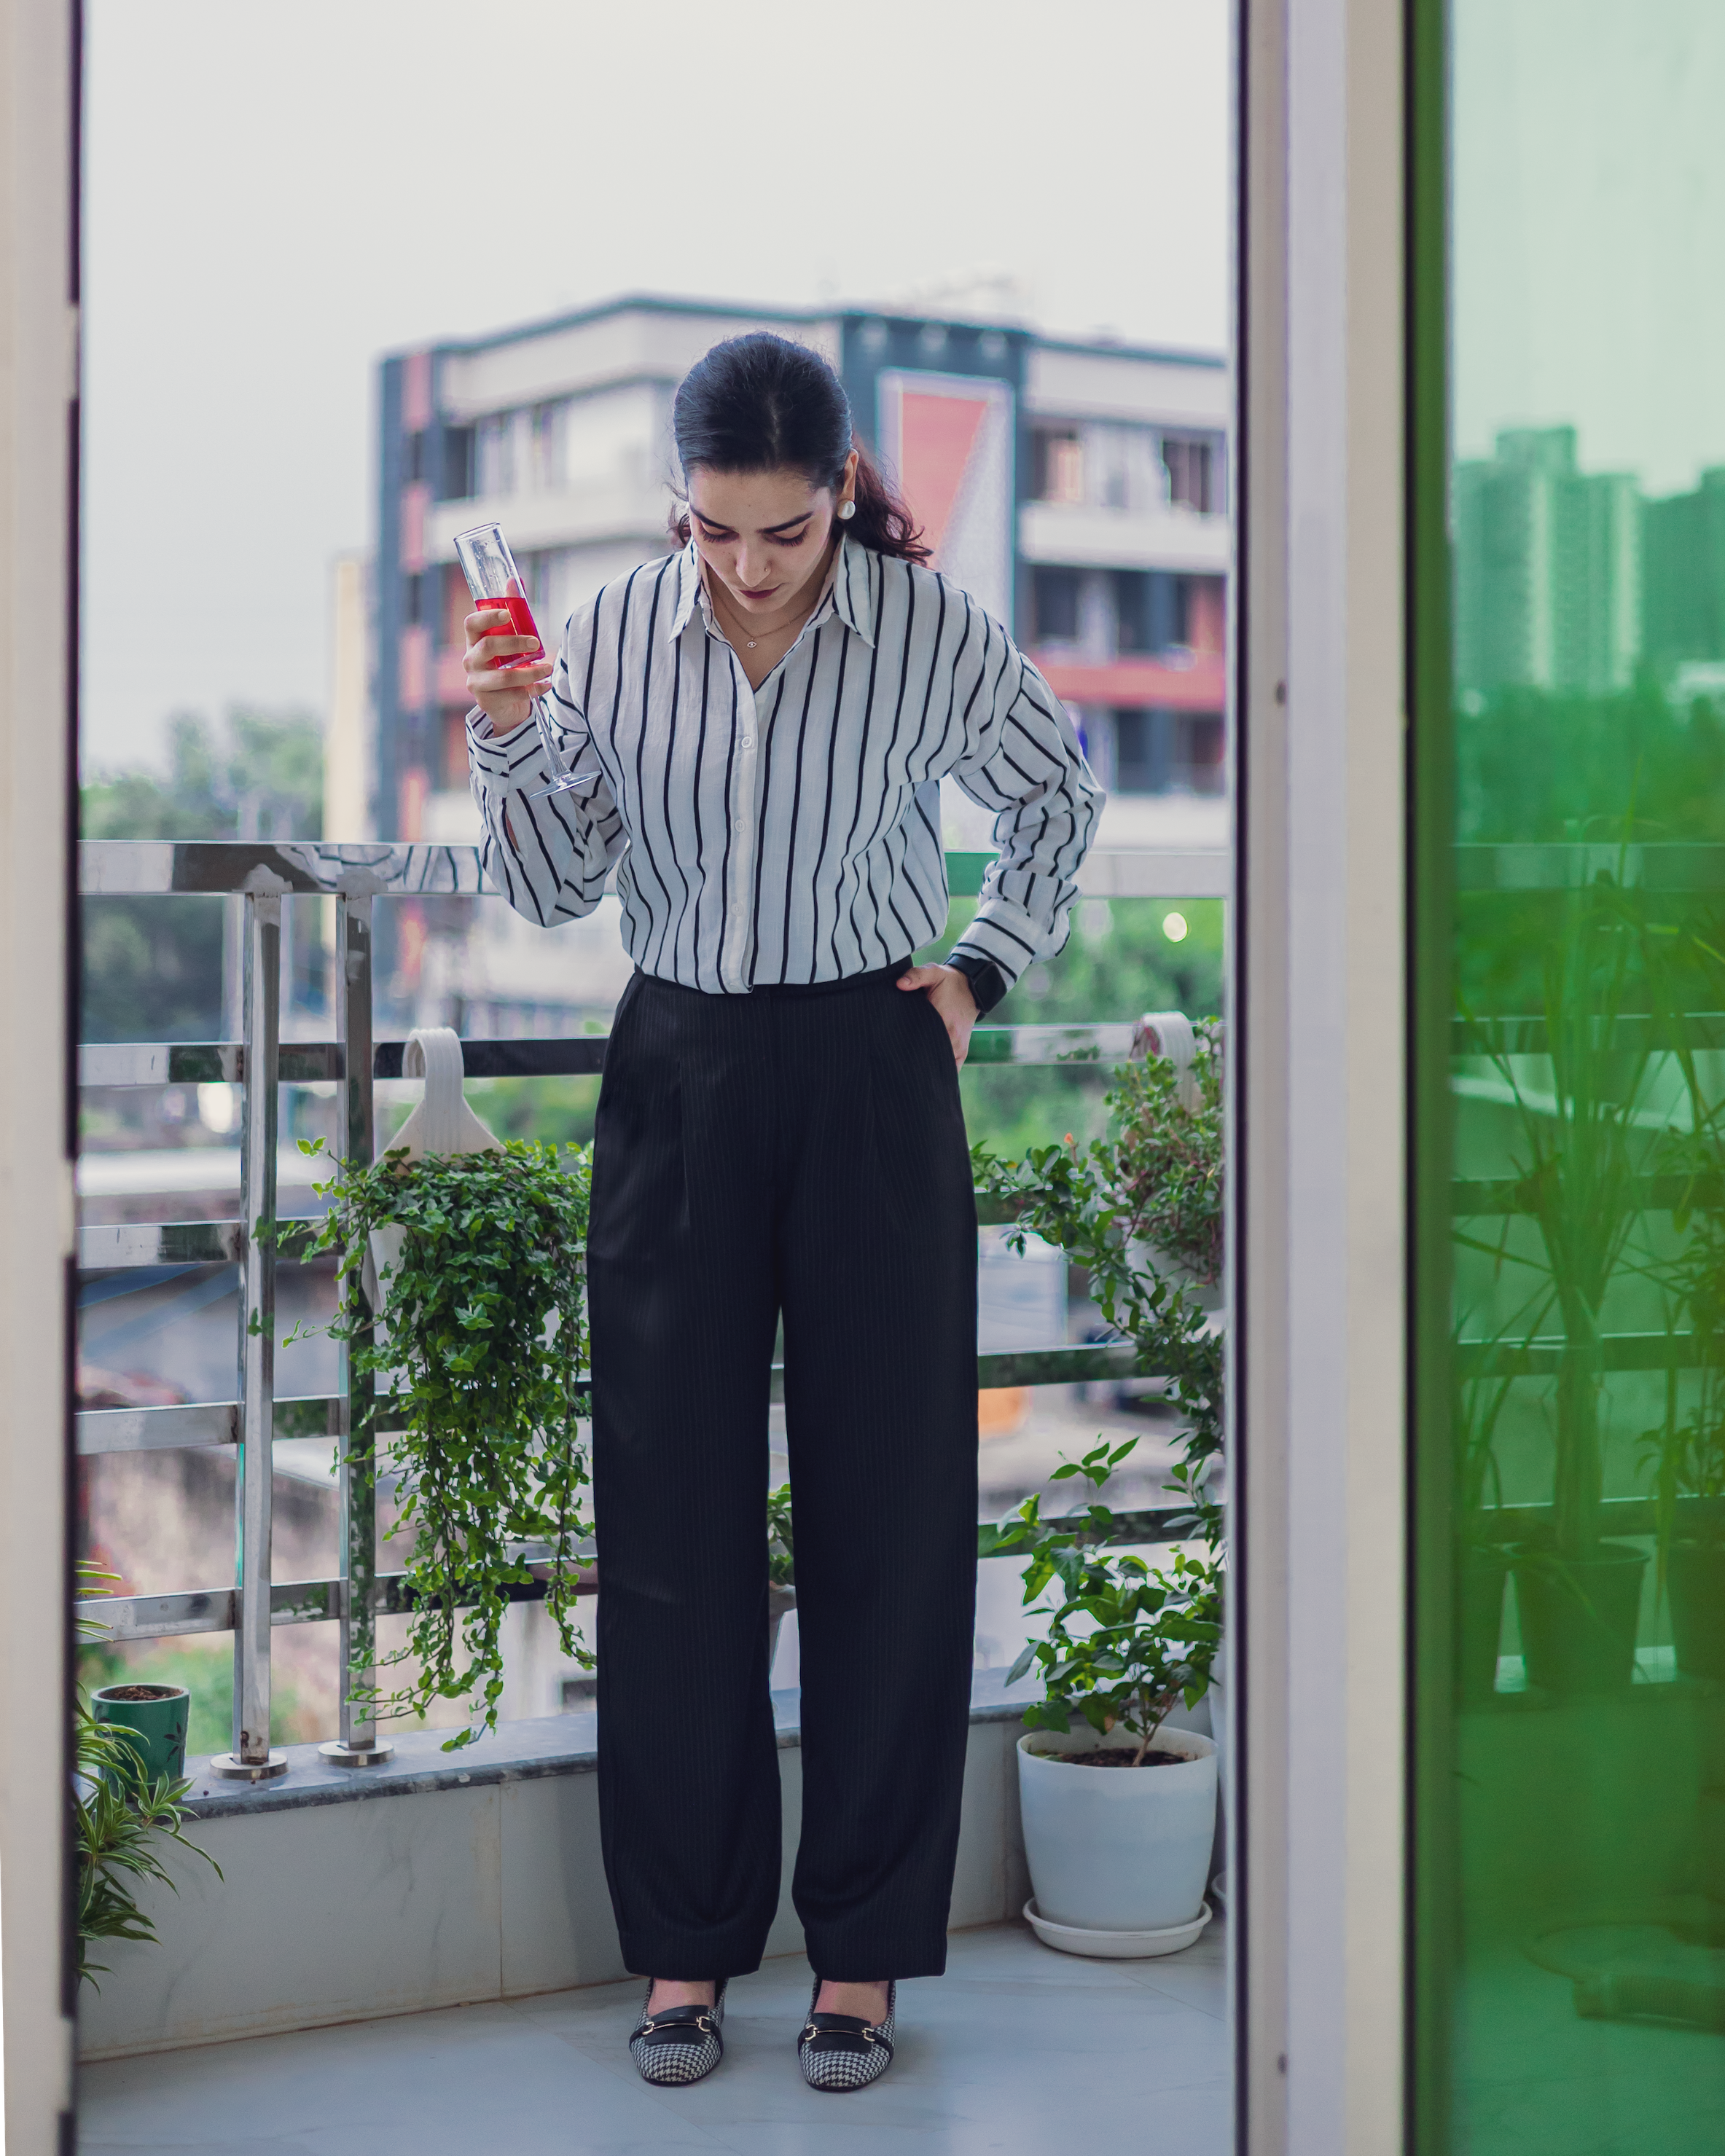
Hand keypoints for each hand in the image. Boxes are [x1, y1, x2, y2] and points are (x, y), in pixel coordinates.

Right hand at [463, 605, 553, 735]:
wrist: (506, 703)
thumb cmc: (508, 664)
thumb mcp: (511, 638)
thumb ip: (512, 611)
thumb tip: (514, 580)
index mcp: (474, 641)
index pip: (471, 624)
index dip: (487, 617)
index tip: (508, 614)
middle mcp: (471, 661)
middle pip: (488, 647)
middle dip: (515, 643)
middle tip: (536, 644)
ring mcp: (476, 683)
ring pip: (503, 676)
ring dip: (530, 671)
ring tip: (548, 668)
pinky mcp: (486, 702)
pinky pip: (512, 695)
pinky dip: (534, 689)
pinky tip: (546, 684)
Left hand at [898, 963, 978, 1064]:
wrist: (971, 987)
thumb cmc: (948, 982)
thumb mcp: (933, 972)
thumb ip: (916, 976)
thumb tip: (899, 984)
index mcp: (943, 1019)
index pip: (922, 1041)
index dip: (908, 1046)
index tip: (895, 1049)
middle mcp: (952, 1036)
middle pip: (929, 1056)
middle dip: (915, 1060)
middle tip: (898, 1061)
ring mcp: (958, 1046)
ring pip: (941, 1065)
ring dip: (926, 1067)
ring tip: (909, 1069)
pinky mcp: (962, 1051)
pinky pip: (952, 1068)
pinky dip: (941, 1072)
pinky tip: (927, 1073)